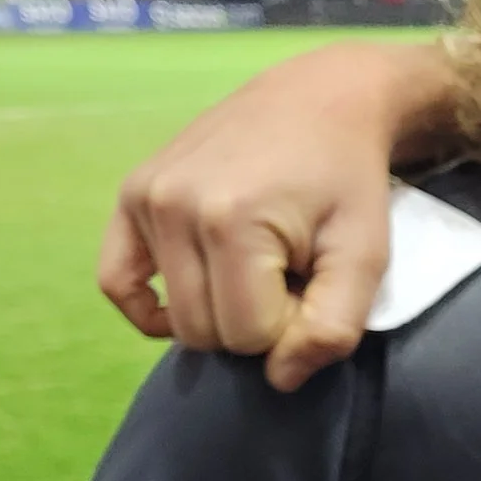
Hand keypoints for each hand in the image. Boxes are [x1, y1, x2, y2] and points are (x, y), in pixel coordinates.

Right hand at [96, 41, 454, 392]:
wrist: (321, 100)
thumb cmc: (349, 181)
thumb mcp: (364, 256)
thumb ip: (333, 327)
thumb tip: (280, 380)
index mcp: (231, 222)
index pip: (251, 337)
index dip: (292, 325)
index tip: (314, 283)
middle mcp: (174, 207)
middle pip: (207, 332)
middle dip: (255, 322)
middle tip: (289, 277)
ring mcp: (146, 197)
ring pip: (173, 318)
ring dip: (220, 311)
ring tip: (257, 269)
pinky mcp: (131, 192)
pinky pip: (115, 280)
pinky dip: (150, 306)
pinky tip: (189, 300)